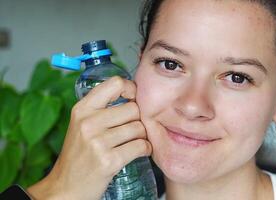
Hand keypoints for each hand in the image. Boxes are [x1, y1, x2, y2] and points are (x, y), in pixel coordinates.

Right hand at [27, 77, 151, 199]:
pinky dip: (145, 149)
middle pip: (133, 108)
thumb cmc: (78, 154)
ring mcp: (98, 142)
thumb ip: (101, 109)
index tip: (134, 99)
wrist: (65, 187)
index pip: (115, 83)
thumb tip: (134, 95)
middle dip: (139, 119)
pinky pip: (141, 146)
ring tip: (136, 141)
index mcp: (82, 109)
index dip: (131, 89)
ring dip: (143, 135)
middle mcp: (88, 122)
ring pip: (139, 128)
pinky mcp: (109, 160)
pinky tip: (140, 151)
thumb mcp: (81, 124)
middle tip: (134, 128)